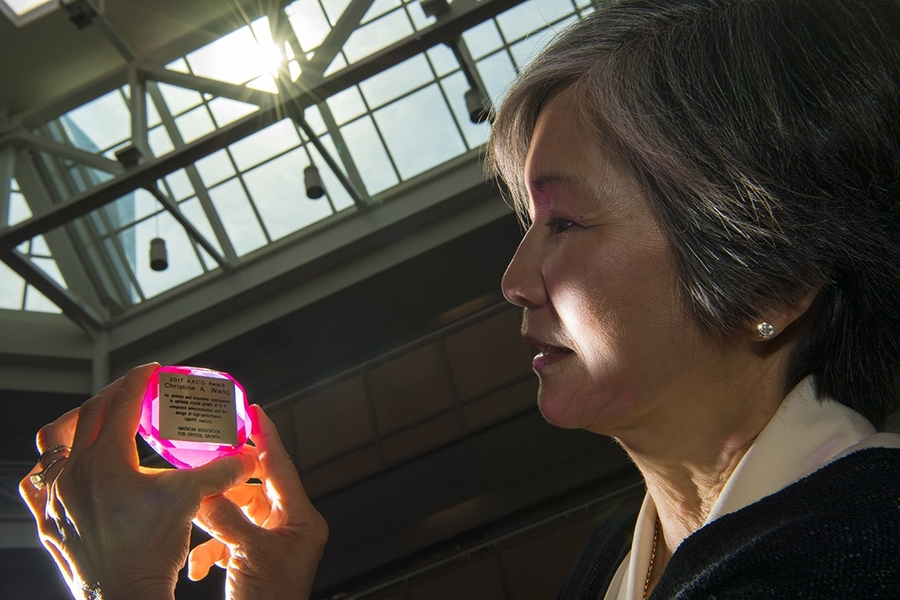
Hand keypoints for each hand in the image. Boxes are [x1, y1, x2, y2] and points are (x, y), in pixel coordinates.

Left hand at [18, 363, 255, 599]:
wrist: (126, 596)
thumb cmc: (151, 552)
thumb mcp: (190, 500)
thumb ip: (220, 471)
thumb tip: (246, 456)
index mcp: (107, 462)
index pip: (121, 405)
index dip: (139, 382)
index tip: (152, 372)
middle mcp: (75, 474)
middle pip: (86, 415)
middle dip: (111, 396)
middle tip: (132, 393)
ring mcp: (56, 498)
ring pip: (51, 445)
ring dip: (73, 426)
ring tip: (92, 423)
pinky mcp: (49, 521)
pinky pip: (35, 484)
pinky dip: (49, 469)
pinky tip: (66, 470)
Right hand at [188, 405, 328, 599]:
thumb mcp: (249, 553)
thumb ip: (226, 517)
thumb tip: (203, 491)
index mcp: (302, 519)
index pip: (282, 467)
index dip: (267, 437)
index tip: (253, 411)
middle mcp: (290, 528)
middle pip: (256, 489)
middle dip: (228, 484)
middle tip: (207, 467)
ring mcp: (272, 544)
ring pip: (238, 515)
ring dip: (214, 521)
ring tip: (196, 520)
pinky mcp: (254, 561)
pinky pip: (230, 541)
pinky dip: (211, 550)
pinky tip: (198, 568)